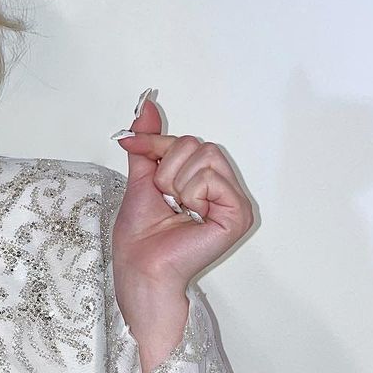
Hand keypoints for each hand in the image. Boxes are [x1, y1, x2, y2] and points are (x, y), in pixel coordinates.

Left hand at [111, 88, 253, 310]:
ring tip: (177, 209)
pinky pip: (212, 177)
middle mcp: (223, 188)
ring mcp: (233, 201)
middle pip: (197, 144)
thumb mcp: (142, 178)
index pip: (188, 141)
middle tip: (165, 199)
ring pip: (205, 155)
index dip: (157, 144)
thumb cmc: (141, 236)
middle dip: (168, 169)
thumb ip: (150, 143)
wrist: (140, 266)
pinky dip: (192, 194)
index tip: (133, 147)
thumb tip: (146, 105)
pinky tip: (190, 216)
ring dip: (178, 182)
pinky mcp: (238, 214)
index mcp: (203, 180)